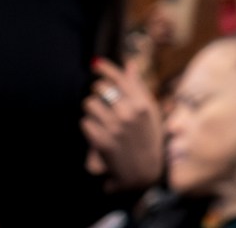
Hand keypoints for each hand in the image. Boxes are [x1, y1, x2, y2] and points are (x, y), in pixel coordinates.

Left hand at [80, 57, 162, 192]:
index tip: (95, 63)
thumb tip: (129, 63)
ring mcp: (115, 127)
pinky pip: (85, 122)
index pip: (119, 78)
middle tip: (104, 104)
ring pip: (90, 105)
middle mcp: (129, 113)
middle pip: (100, 88)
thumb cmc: (147, 138)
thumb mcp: (150, 111)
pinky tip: (99, 133)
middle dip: (98, 94)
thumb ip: (138, 86)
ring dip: (92, 110)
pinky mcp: (101, 141)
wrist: (142, 172)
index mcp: (143, 104)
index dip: (105, 68)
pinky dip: (89, 126)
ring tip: (102, 120)